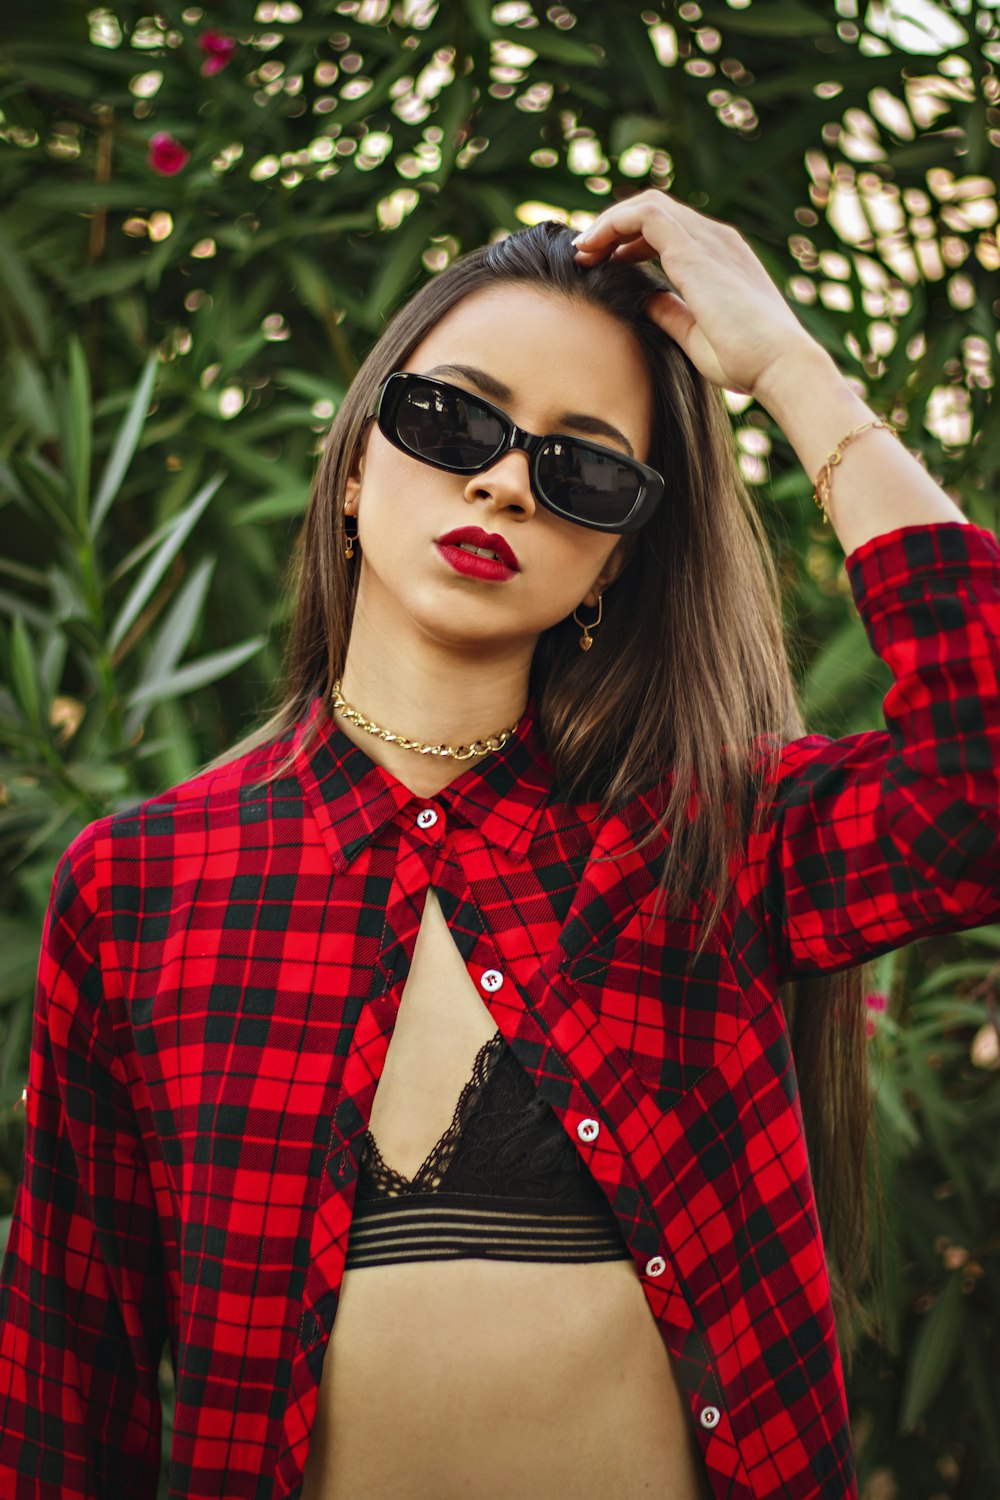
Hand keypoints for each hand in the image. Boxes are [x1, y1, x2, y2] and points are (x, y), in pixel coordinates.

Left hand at [572, 188, 819, 401]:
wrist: (780, 365)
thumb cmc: (748, 361)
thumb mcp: (697, 336)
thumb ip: (672, 314)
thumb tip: (646, 301)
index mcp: (719, 258)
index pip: (668, 230)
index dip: (630, 241)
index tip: (602, 263)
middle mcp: (716, 240)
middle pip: (654, 212)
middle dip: (614, 228)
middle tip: (584, 255)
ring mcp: (708, 240)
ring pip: (646, 207)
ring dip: (608, 224)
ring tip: (582, 250)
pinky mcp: (695, 250)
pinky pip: (645, 215)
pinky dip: (613, 224)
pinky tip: (591, 249)